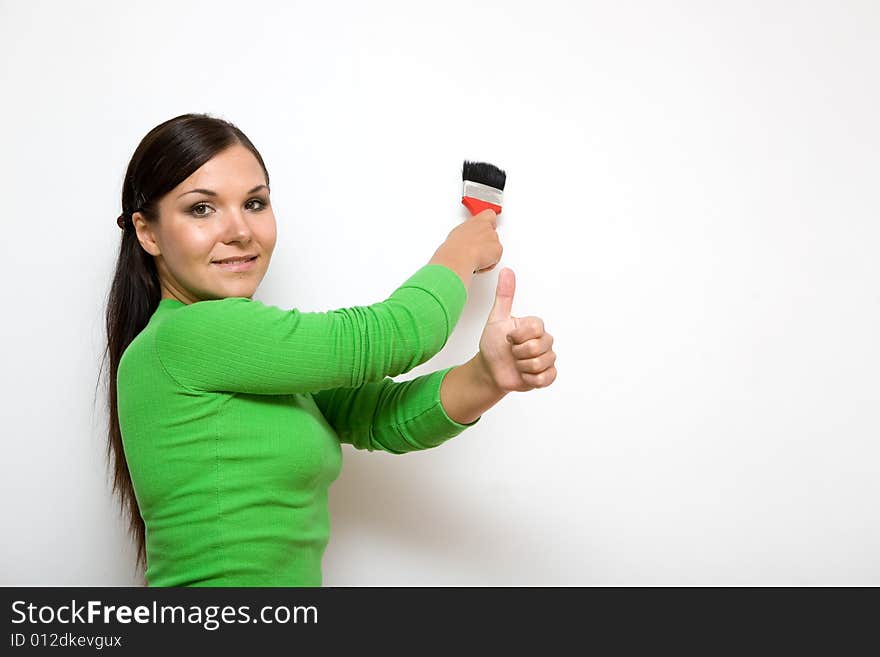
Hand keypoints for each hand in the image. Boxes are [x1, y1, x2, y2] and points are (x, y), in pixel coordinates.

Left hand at [476, 268, 556, 392]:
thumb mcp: (496, 318)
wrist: (490, 369)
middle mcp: (544, 341)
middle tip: (511, 352)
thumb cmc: (493, 344)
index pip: (535, 328)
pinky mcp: (548, 375)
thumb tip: (507, 271)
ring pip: (539, 364)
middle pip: (537, 347)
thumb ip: (504, 296)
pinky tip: (523, 374)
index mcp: (535, 326)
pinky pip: (545, 378)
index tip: (508, 337)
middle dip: (518, 353)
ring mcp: (548, 358)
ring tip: (516, 363)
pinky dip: (530, 379)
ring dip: (521, 366)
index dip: (517, 336)